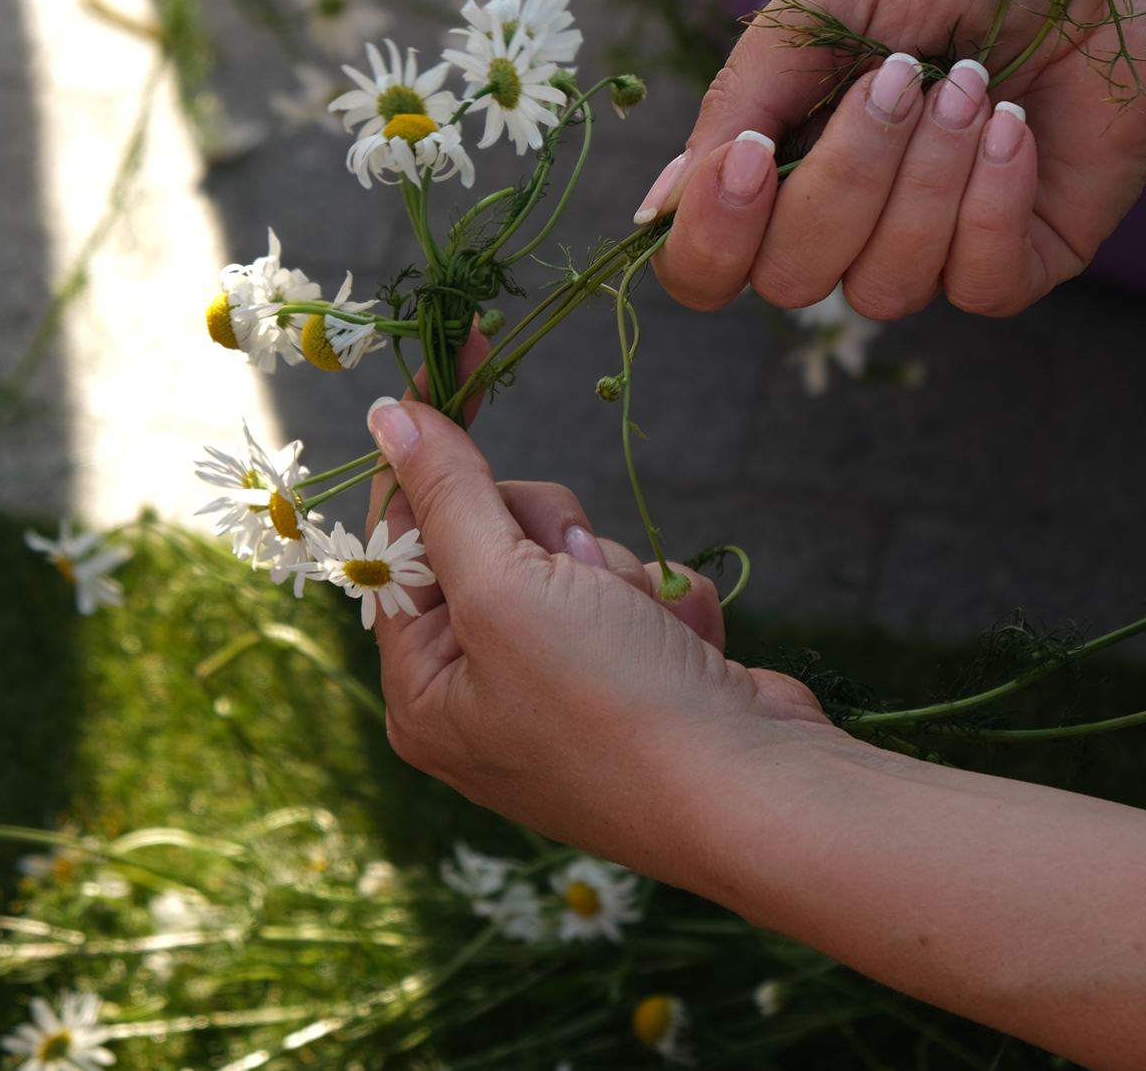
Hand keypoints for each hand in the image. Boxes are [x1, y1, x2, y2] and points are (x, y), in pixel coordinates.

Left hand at [361, 396, 838, 870]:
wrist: (756, 793)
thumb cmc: (612, 704)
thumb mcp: (505, 589)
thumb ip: (446, 494)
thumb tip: (389, 414)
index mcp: (425, 688)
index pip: (403, 534)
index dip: (433, 447)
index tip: (463, 353)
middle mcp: (486, 693)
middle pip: (496, 535)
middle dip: (556, 538)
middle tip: (579, 572)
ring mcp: (568, 689)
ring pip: (578, 556)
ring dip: (622, 574)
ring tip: (645, 629)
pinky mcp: (641, 678)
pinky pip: (640, 594)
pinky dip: (669, 607)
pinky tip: (688, 651)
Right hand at [640, 0, 1145, 319]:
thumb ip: (741, 99)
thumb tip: (661, 209)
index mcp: (783, 154)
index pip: (707, 263)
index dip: (713, 236)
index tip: (749, 161)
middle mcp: (848, 217)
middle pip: (788, 279)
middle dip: (844, 177)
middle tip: (904, 78)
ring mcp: (930, 248)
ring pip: (880, 288)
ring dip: (926, 177)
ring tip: (974, 84)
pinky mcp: (1013, 263)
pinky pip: (972, 286)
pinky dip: (990, 199)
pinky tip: (1017, 126)